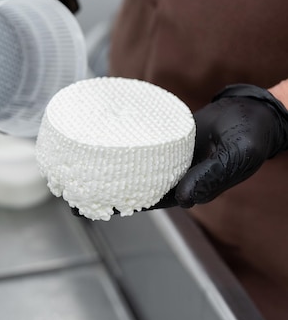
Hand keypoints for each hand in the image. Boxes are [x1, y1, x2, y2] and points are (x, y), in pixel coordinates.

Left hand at [70, 84, 287, 217]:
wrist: (254, 113)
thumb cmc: (250, 138)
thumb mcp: (236, 158)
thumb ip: (213, 177)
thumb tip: (184, 200)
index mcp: (183, 189)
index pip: (140, 202)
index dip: (112, 205)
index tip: (84, 205)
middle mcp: (167, 174)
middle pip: (125, 183)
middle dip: (97, 185)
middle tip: (65, 182)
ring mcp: (161, 155)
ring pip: (125, 162)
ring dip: (101, 161)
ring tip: (71, 158)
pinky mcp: (160, 136)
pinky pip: (134, 139)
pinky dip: (116, 138)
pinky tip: (96, 133)